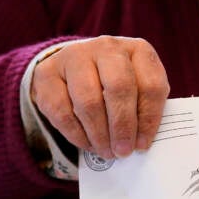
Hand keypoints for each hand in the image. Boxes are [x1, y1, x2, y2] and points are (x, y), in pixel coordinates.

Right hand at [31, 36, 169, 158]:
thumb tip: (140, 143)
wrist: (76, 70)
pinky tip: (87, 144)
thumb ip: (144, 111)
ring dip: (99, 134)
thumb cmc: (118, 87)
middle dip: (122, 126)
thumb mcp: (139, 92)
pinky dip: (76, 134)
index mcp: (138, 51)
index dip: (148, 119)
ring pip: (88, 101)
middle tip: (122, 151)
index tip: (142, 145)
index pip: (150, 85)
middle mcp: (107, 47)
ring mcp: (75, 55)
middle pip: (118, 88)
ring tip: (106, 151)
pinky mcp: (47, 72)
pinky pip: (62, 110)